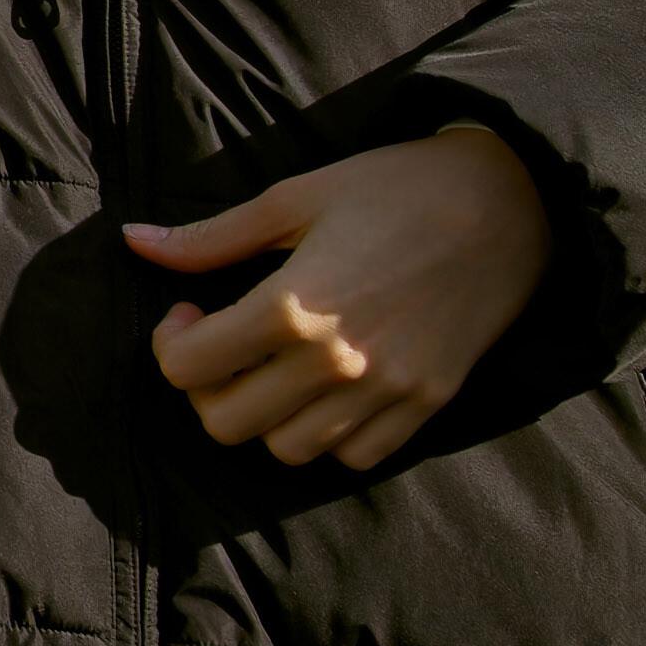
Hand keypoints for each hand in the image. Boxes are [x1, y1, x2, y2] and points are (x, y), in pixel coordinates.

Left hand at [129, 130, 551, 472]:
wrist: (510, 202)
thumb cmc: (396, 188)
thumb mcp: (295, 197)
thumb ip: (212, 236)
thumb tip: (134, 243)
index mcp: (294, 306)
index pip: (188, 368)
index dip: (169, 343)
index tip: (188, 310)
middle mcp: (338, 362)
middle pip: (226, 424)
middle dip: (206, 389)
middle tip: (222, 346)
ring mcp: (387, 391)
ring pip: (287, 450)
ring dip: (264, 416)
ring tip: (273, 367)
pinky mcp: (428, 404)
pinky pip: (356, 456)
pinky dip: (328, 435)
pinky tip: (325, 387)